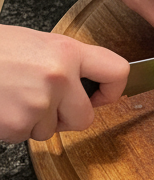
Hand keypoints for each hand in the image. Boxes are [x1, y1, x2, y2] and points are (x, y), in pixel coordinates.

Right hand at [0, 25, 128, 141]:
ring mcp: (38, 103)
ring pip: (53, 130)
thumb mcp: (33, 43)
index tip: (100, 95)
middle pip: (85, 118)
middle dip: (64, 115)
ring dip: (34, 119)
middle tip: (36, 95)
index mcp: (65, 51)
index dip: (112, 89)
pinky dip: (13, 126)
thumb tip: (91, 86)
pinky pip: (27, 135)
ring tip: (10, 93)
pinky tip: (0, 104)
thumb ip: (66, 64)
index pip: (117, 72)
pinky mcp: (18, 124)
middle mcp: (57, 76)